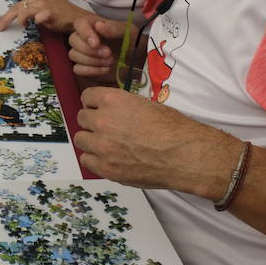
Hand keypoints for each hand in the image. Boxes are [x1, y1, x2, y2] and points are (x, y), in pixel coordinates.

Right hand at [68, 14, 130, 81]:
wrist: (136, 59)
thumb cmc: (131, 41)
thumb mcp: (128, 32)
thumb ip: (114, 28)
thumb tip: (99, 25)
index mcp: (93, 24)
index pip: (80, 24)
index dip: (85, 33)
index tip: (96, 43)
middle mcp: (84, 37)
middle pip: (73, 40)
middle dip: (90, 50)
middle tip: (108, 53)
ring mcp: (82, 52)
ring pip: (73, 55)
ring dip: (92, 60)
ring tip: (110, 61)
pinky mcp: (84, 66)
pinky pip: (77, 69)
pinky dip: (91, 70)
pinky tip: (105, 69)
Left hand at [75, 86, 240, 197]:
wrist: (184, 155)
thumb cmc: (172, 128)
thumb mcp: (145, 104)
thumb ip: (122, 107)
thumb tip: (111, 111)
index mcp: (113, 101)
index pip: (87, 97)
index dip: (94, 103)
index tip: (98, 108)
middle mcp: (103, 121)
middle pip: (82, 118)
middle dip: (92, 121)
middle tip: (105, 128)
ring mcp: (102, 146)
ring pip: (80, 139)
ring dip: (91, 140)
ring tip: (105, 143)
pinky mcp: (106, 167)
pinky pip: (87, 160)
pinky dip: (94, 159)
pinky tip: (107, 158)